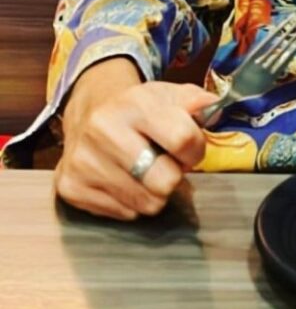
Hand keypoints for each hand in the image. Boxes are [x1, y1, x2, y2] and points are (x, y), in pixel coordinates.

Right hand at [55, 57, 216, 220]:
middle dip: (174, 176)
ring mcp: (84, 161)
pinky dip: (130, 202)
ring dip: (153, 192)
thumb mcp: (170, 95)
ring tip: (145, 171)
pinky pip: (122, 213)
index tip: (190, 150)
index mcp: (135, 104)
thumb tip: (213, 106)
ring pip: (145, 203)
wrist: (89, 113)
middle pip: (164, 181)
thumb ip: (196, 101)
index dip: (196, 150)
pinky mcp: (70, 187)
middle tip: (166, 164)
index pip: (183, 140)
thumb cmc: (139, 109)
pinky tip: (123, 180)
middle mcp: (104, 130)